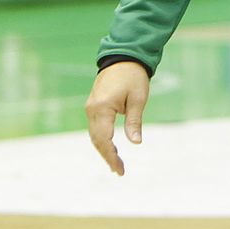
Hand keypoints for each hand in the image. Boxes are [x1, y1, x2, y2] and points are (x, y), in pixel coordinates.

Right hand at [85, 61, 150, 175]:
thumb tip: (136, 142)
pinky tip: (110, 149)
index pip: (103, 139)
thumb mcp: (138, 99)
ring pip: (94, 135)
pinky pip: (96, 128)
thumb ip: (134, 121)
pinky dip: (102, 140)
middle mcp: (92, 110)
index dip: (111, 156)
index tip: (119, 169)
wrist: (123, 57)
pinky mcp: (93, 106)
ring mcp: (91, 108)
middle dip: (107, 156)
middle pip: (96, 140)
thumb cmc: (133, 77)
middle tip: (119, 171)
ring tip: (116, 165)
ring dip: (104, 150)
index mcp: (102, 108)